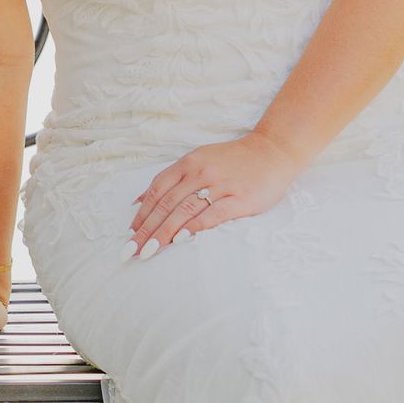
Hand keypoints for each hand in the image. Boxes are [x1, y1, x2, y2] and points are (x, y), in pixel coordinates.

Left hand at [126, 130, 304, 260]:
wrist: (273, 151)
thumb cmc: (235, 160)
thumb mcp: (200, 159)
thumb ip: (172, 178)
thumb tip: (139, 200)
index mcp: (189, 162)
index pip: (158, 189)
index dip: (142, 212)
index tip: (130, 234)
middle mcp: (201, 171)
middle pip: (167, 203)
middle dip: (146, 229)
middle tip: (130, 250)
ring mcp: (220, 185)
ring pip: (185, 210)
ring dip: (164, 232)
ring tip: (149, 251)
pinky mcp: (239, 199)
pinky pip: (213, 214)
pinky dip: (194, 227)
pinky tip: (180, 239)